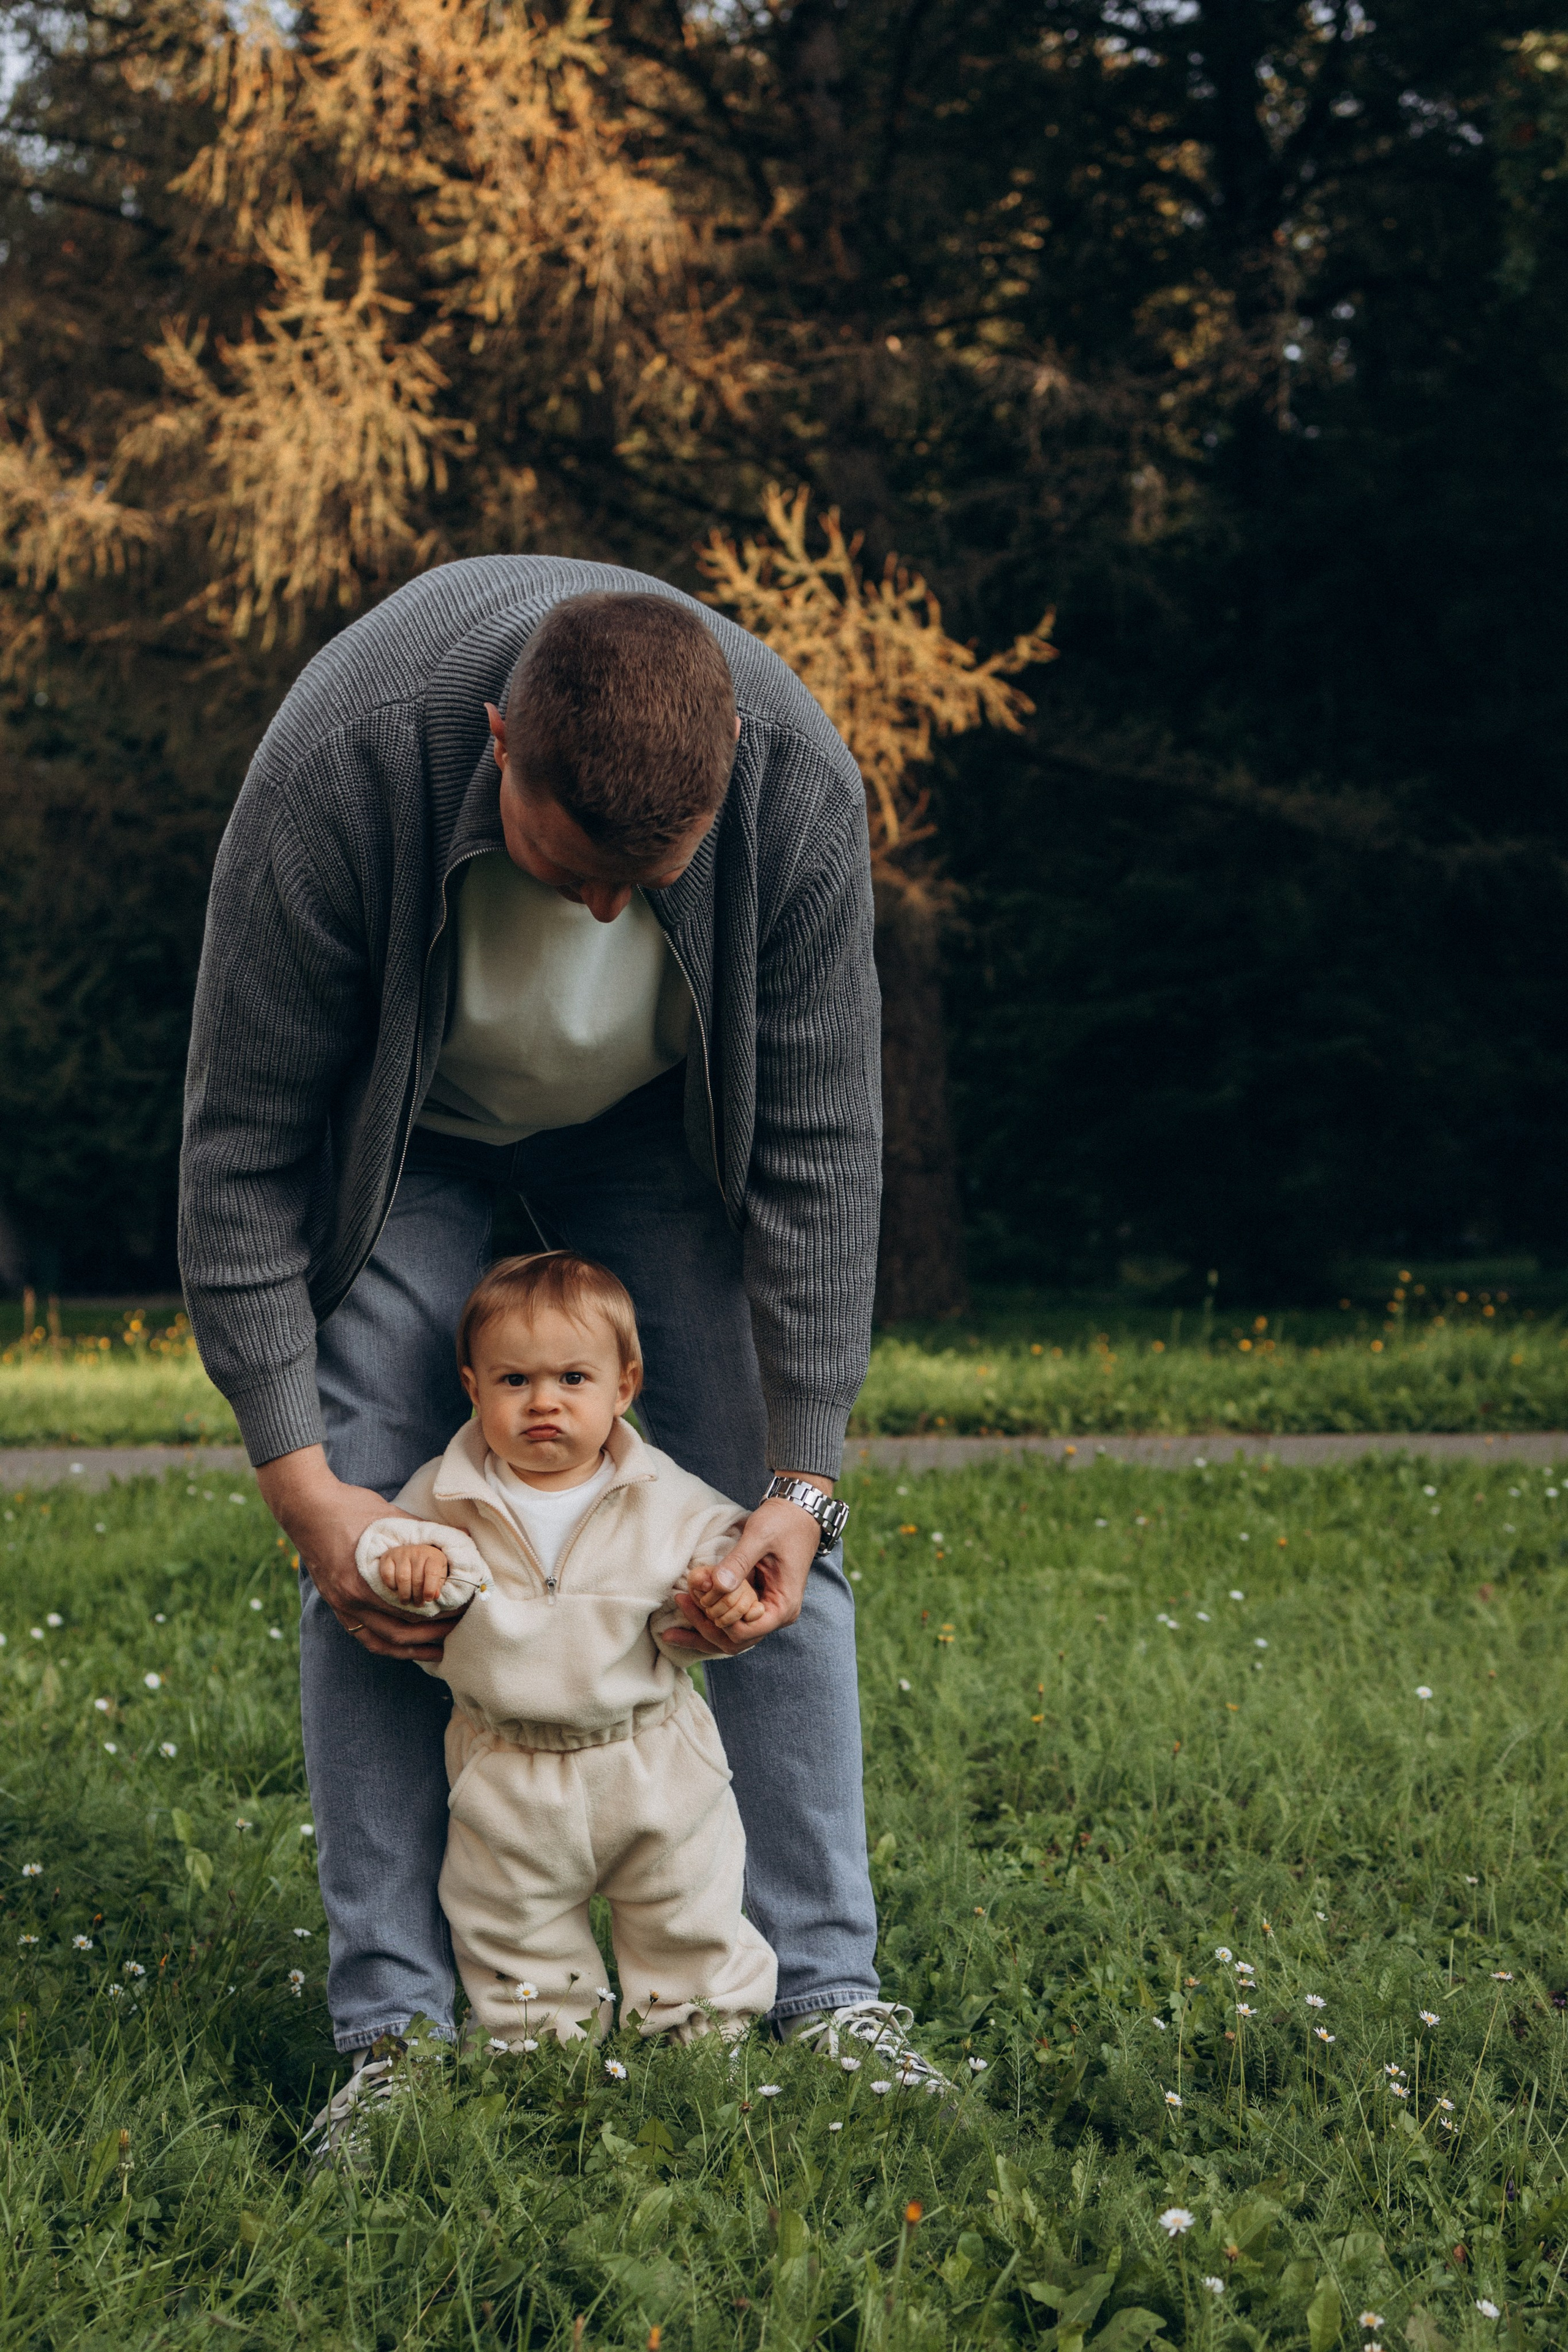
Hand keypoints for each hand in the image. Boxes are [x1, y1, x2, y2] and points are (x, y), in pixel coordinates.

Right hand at [255, 1444, 464, 1662]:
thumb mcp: (389, 1517)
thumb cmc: (348, 1506)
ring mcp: (339, 1604)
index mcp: (364, 1581)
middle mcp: (350, 1600)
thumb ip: (421, 1534)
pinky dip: (384, 1643)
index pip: (411, 1610)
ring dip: (409, 1649)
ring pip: (379, 1641)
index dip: (440, 1614)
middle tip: (457, 1629)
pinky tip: (402, 1646)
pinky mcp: (334, 1603)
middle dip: (431, 1635)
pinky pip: (361, 1634)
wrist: (306, 1505)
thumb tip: (455, 1541)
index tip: (462, 1609)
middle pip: (398, 1631)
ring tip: (436, 1651)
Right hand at [378, 1543, 451, 1607]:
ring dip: (405, 1595)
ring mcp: (401, 1553)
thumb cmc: (428, 1567)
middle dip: (417, 1596)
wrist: (414, 1553)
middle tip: (418, 1604)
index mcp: (433, 1556)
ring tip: (407, 1601)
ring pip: (402, 1579)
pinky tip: (396, 1588)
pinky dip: (391, 1586)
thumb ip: (438, 1585)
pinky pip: (387, 1575)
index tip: (428, 1599)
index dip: (430, 1589)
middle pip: (416, 1579)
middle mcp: (417, 1552)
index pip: (432, 1572)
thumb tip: (435, 1596)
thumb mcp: (438, 1574)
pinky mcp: (388, 1556)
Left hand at [662, 1479, 831, 1658]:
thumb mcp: (759, 1537)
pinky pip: (733, 1619)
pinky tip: (688, 1611)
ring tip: (673, 1626)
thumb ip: (739, 1562)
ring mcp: (767, 1609)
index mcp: (783, 1605)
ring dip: (704, 1630)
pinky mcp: (758, 1601)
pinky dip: (711, 1617)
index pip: (745, 1633)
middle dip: (703, 1632)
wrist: (799, 1512)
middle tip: (673, 1620)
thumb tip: (717, 1586)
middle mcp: (777, 1614)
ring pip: (732, 1635)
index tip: (692, 1600)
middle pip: (736, 1641)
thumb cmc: (784, 1521)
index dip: (716, 1622)